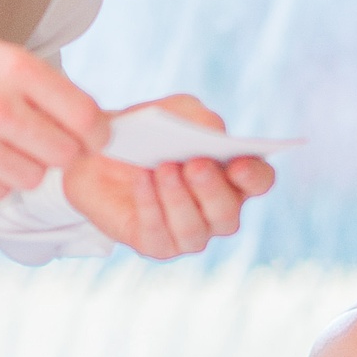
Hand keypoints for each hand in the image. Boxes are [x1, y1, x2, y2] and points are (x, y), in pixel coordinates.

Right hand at [0, 35, 107, 199]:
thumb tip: (92, 124)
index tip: (91, 137)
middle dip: (58, 150)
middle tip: (36, 140)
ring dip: (23, 166)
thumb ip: (41, 84)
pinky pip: (1, 192)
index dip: (95, 132)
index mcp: (13, 67)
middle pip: (65, 153)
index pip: (84, 116)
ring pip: (35, 177)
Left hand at [61, 94, 274, 259]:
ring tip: (161, 169)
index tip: (238, 163)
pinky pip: (160, 236)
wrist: (97, 153)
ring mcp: (189, 232)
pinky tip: (141, 180)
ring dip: (178, 199)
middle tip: (194, 164)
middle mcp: (217, 211)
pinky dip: (151, 207)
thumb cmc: (147, 132)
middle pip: (228, 213)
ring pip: (195, 231)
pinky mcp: (157, 245)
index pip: (259, 182)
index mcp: (232, 177)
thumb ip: (200, 118)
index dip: (253, 176)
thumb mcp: (173, 112)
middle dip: (212, 190)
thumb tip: (215, 135)